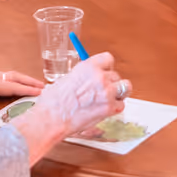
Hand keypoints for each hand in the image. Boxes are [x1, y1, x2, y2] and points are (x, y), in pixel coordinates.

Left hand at [0, 69, 47, 119]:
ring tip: (32, 85)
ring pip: (8, 77)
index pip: (11, 86)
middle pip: (13, 78)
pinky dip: (11, 81)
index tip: (41, 93)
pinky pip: (1, 79)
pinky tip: (10, 86)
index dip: (27, 90)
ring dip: (21, 80)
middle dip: (29, 82)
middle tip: (44, 87)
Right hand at [8, 54, 125, 157]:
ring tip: (106, 99)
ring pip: (124, 88)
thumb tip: (91, 78)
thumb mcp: (68, 78)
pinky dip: (114, 108)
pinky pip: (121, 105)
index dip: (106, 67)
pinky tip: (102, 110)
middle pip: (116, 75)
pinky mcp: (110, 107)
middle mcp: (100, 77)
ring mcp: (107, 92)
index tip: (104, 72)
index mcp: (89, 66)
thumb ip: (84, 76)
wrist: (52, 118)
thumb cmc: (54, 101)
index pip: (108, 59)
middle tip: (100, 92)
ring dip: (118, 93)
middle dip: (110, 83)